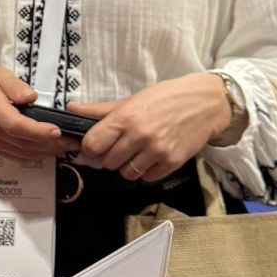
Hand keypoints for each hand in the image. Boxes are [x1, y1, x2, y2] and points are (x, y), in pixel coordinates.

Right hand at [0, 63, 64, 161]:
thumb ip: (12, 84)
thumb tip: (31, 96)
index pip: (14, 124)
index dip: (37, 130)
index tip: (57, 130)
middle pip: (22, 142)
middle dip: (50, 144)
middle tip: (73, 141)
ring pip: (21, 153)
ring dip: (45, 152)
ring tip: (66, 147)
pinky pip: (14, 156)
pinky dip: (33, 157)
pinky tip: (48, 152)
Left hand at [71, 72, 231, 182]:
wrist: (205, 103)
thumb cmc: (166, 98)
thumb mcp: (131, 99)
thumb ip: (99, 109)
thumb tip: (71, 109)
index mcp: (126, 117)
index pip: (92, 145)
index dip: (90, 149)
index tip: (95, 147)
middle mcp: (139, 135)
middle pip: (107, 162)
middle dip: (109, 157)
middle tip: (119, 148)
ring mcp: (156, 151)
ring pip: (126, 173)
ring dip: (127, 166)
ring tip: (136, 152)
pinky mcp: (172, 163)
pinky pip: (147, 178)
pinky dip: (146, 172)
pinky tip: (151, 157)